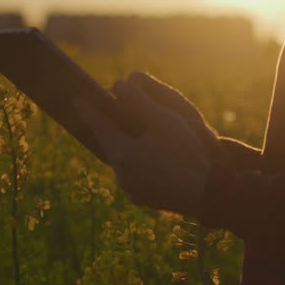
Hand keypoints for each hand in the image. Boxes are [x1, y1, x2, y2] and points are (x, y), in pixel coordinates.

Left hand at [73, 73, 223, 215]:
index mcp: (122, 153)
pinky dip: (140, 165)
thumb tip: (118, 85)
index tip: (77, 98)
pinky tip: (150, 158)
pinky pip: (137, 177)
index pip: (99, 125)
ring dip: (127, 147)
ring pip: (125, 162)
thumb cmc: (186, 153)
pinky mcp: (146, 200)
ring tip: (132, 135)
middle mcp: (122, 174)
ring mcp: (133, 190)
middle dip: (110, 128)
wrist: (208, 193)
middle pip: (111, 145)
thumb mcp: (163, 119)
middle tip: (105, 114)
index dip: (88, 109)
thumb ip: (138, 100)